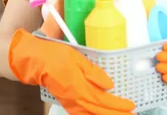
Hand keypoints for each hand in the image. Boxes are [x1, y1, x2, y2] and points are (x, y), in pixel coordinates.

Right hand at [8, 29, 135, 113]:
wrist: (35, 62)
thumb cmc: (55, 56)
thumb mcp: (77, 58)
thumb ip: (93, 72)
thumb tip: (109, 84)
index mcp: (80, 88)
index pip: (104, 101)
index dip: (119, 105)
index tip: (131, 106)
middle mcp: (76, 100)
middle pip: (100, 112)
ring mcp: (70, 103)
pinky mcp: (67, 102)